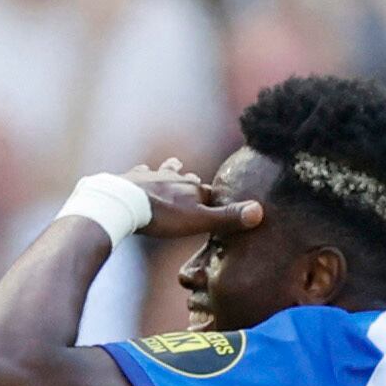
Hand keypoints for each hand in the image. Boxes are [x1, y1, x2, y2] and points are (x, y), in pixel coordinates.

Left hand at [122, 158, 262, 243]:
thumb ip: (227, 218)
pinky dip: (142, 174)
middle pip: (188, 179)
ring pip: (165, 171)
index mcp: (193, 189)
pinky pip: (139, 174)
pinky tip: (140, 172)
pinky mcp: (131, 179)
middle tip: (197, 179)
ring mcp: (152, 177)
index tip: (220, 198)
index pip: (210, 192)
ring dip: (170, 171)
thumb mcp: (199, 221)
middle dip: (193, 181)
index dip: (216, 197)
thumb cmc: (164, 216)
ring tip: (175, 165)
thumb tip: (260, 211)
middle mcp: (175, 178)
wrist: (125, 204)